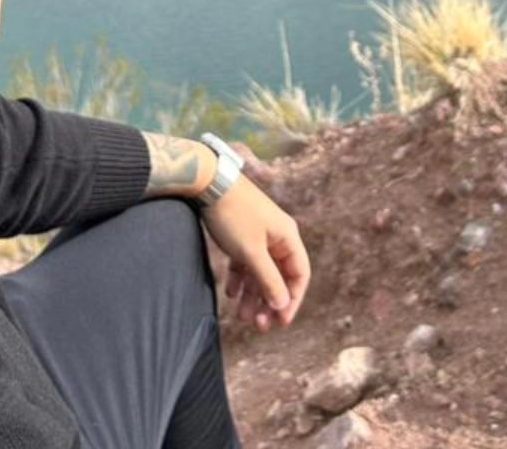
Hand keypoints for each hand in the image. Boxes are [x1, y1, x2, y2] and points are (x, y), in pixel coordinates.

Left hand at [199, 176, 309, 332]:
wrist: (207, 182)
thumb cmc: (233, 215)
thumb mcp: (251, 252)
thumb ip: (268, 280)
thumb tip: (283, 304)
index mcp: (287, 237)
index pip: (299, 275)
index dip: (292, 300)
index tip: (280, 322)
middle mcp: (277, 236)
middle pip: (279, 276)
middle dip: (269, 301)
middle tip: (258, 325)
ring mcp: (259, 234)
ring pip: (261, 271)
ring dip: (253, 294)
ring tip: (241, 316)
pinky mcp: (242, 233)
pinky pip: (246, 261)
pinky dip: (240, 277)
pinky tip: (231, 292)